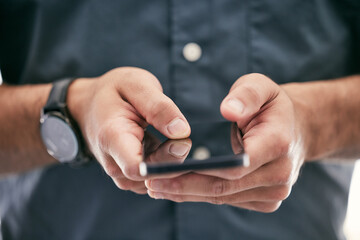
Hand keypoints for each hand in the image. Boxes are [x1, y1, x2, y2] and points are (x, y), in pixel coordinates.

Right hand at [67, 67, 190, 193]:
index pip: (137, 169)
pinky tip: (165, 146)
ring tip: (168, 136)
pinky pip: (154, 180)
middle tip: (181, 133)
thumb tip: (182, 132)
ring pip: (156, 181)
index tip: (182, 144)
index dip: (165, 163)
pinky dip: (166, 166)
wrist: (90, 104)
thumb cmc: (114, 91)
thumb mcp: (136, 85)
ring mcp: (120, 174)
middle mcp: (113, 163)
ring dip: (171, 162)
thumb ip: (159, 107)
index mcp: (112, 138)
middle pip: (152, 176)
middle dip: (175, 157)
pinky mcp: (130, 178)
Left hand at [146, 73, 305, 211]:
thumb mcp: (262, 87)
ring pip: (222, 197)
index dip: (197, 171)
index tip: (165, 170)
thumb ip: (246, 95)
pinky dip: (202, 195)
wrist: (296, 129)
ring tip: (158, 187)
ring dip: (188, 194)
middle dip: (184, 186)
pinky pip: (228, 200)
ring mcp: (273, 191)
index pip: (234, 165)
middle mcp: (278, 174)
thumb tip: (228, 110)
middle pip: (223, 187)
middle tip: (152, 183)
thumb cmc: (272, 106)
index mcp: (277, 143)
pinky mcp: (265, 200)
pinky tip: (179, 189)